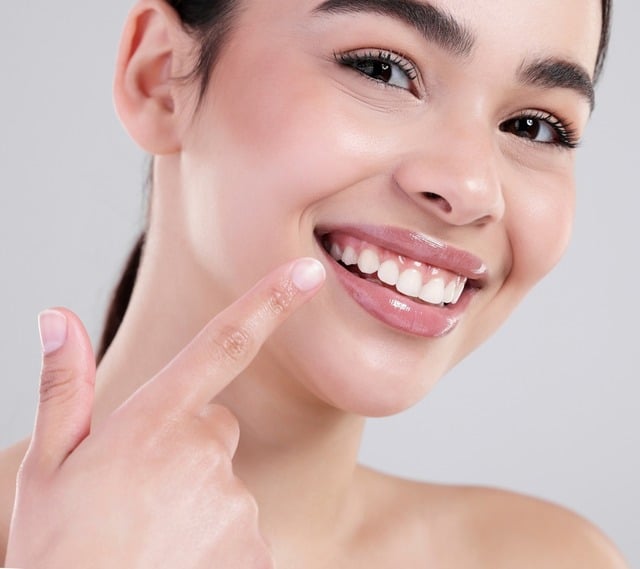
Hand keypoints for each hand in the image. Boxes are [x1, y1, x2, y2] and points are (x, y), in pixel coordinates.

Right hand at [5, 258, 324, 568]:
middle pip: (218, 429)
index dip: (270, 302)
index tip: (309, 273)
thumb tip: (58, 316)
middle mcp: (205, 454)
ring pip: (228, 485)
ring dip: (200, 503)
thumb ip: (63, 387)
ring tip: (155, 538)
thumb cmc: (56, 551)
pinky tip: (178, 561)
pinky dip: (219, 544)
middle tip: (143, 494)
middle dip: (190, 450)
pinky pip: (245, 533)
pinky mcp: (257, 551)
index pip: (225, 343)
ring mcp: (236, 505)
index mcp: (154, 422)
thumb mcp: (46, 467)